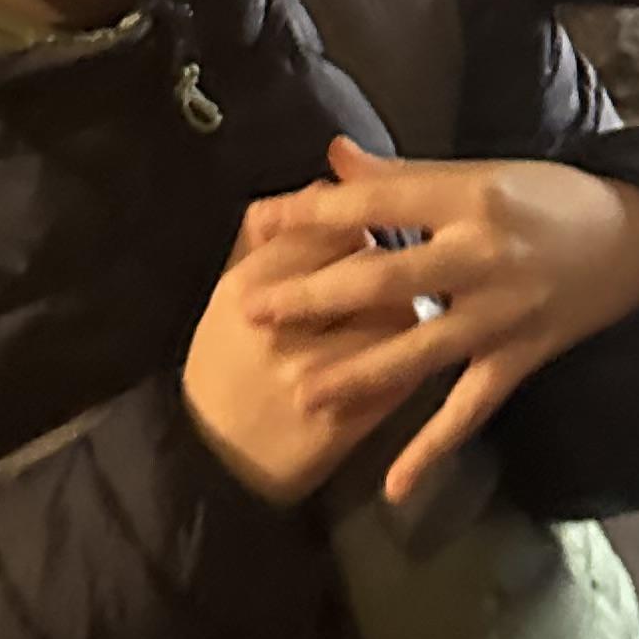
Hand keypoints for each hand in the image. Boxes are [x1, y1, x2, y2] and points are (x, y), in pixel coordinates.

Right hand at [181, 198, 441, 506]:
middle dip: (396, 262)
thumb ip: (272, 236)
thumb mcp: (232, 295)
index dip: (361, 222)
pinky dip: (421, 356)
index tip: (368, 229)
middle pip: (373, 265)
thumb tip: (321, 177)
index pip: (330, 226)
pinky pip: (408, 373)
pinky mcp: (349, 420)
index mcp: (248, 286)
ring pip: (402, 317)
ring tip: (408, 306)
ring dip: (414, 308)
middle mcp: (282, 328)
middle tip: (401, 265)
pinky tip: (417, 350)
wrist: (217, 461)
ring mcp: (317, 377)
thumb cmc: (226, 365)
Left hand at [214, 139, 638, 506]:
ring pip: (419, 350)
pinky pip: (470, 409)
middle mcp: (481, 255)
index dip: (312, 212)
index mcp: (468, 197)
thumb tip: (333, 155)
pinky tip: (395, 488)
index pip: (375, 204)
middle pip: (385, 277)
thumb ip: (403, 175)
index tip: (257, 222)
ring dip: (358, 375)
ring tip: (301, 392)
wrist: (635, 241)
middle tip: (251, 311)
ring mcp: (501, 313)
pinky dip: (433, 449)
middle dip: (313, 296)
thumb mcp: (480, 173)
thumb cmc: (549, 198)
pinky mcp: (520, 358)